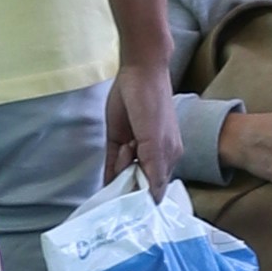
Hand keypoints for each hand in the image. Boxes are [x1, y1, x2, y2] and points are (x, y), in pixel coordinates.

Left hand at [105, 51, 181, 197]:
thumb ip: (155, 170)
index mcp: (168, 156)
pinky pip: (110, 164)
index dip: (144, 194)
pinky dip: (108, 173)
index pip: (156, 187)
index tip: (133, 196)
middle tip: (130, 153)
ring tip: (126, 143)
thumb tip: (154, 199)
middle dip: (130, 177)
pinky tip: (103, 185)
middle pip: (138, 181)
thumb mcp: (157, 141)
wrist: (139, 72)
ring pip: (123, 172)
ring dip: (120, 166)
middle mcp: (151, 155)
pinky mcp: (116, 140)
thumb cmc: (154, 104)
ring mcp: (133, 148)